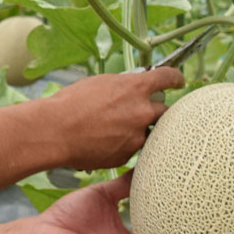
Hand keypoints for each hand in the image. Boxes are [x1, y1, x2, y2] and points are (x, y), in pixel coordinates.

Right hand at [44, 68, 183, 170]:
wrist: (55, 131)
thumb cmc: (70, 103)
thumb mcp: (99, 83)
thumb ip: (122, 86)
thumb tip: (131, 88)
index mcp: (136, 88)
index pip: (167, 78)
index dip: (175, 78)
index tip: (178, 81)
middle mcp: (143, 112)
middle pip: (166, 111)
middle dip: (158, 111)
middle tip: (144, 111)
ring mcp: (136, 136)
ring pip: (148, 133)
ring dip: (138, 130)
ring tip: (115, 129)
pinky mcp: (126, 155)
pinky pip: (131, 148)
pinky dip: (121, 145)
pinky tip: (101, 141)